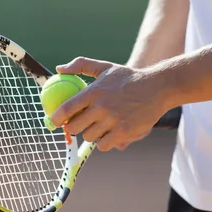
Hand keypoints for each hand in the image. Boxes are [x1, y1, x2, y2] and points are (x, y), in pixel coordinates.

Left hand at [50, 57, 168, 151]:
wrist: (157, 88)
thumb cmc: (128, 77)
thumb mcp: (105, 67)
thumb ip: (81, 65)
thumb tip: (59, 69)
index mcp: (94, 91)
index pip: (67, 108)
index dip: (56, 118)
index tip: (54, 122)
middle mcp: (101, 107)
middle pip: (75, 127)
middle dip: (73, 128)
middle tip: (77, 125)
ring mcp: (113, 121)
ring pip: (89, 137)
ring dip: (91, 134)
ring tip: (97, 127)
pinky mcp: (124, 132)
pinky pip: (104, 145)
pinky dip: (104, 142)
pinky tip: (108, 134)